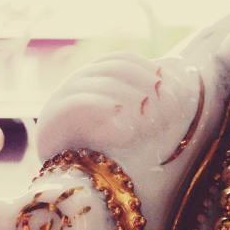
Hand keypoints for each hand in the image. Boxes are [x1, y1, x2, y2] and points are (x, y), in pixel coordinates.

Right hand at [37, 52, 203, 163]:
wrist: (60, 170)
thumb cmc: (99, 145)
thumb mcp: (126, 122)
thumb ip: (145, 107)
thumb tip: (176, 93)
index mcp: (94, 75)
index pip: (122, 59)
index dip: (147, 67)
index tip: (168, 83)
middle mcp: (78, 80)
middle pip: (113, 68)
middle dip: (144, 82)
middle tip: (165, 103)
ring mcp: (63, 96)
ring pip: (99, 84)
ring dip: (130, 97)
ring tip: (149, 117)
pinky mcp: (53, 117)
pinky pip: (80, 104)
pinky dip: (106, 110)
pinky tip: (127, 130)